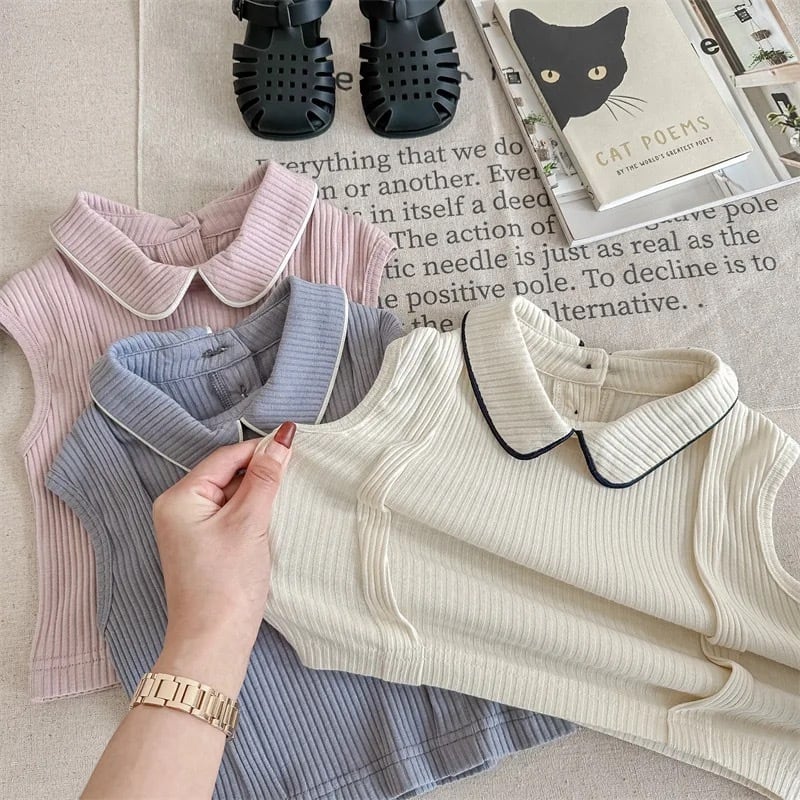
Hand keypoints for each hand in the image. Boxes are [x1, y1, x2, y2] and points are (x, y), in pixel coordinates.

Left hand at [151, 421, 295, 696]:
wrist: (213, 643)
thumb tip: (280, 439)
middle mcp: (177, 509)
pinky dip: (251, 514)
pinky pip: (229, 516)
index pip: (225, 458)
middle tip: (294, 474)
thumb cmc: (227, 583)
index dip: (259, 450)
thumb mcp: (250, 522)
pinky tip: (270, 520)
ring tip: (285, 499)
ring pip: (230, 495)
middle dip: (259, 473)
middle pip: (227, 474)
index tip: (294, 445)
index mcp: (179, 497)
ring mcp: (188, 529)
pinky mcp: (202, 546)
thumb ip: (265, 478)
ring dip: (257, 494)